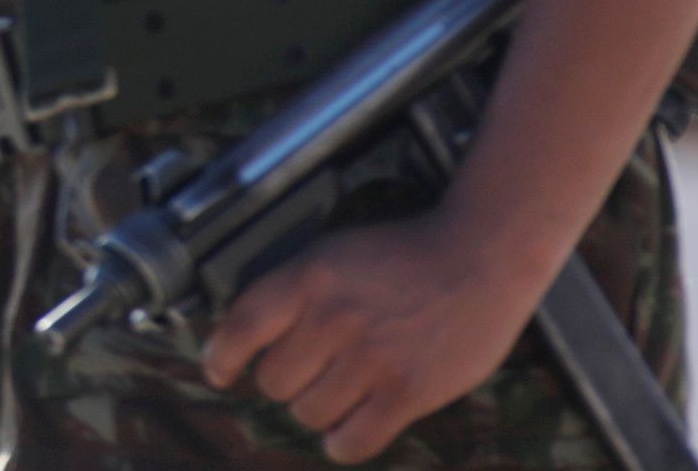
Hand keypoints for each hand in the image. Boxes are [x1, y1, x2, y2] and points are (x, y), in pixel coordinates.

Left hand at [201, 211, 545, 461]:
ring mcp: (371, 359)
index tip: (218, 373)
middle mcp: (332, 319)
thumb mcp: (331, 253)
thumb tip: (244, 336)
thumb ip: (290, 291)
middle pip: (273, 381)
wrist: (478, 259)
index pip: (240, 327)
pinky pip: (354, 442)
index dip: (220, 358)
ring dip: (317, 412)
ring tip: (337, 394)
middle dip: (284, 383)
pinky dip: (342, 444)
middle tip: (308, 373)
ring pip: (308, 414)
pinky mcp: (408, 392)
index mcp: (307, 279)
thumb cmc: (401, 256)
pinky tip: (347, 430)